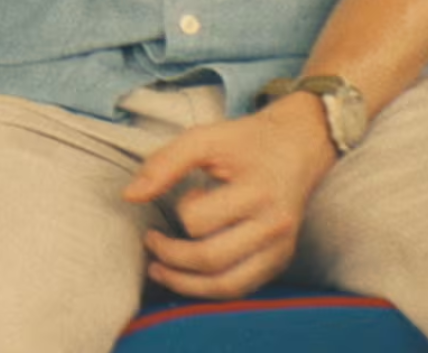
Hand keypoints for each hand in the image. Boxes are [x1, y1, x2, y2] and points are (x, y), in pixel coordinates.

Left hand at [120, 96, 337, 299]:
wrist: (299, 147)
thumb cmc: (247, 143)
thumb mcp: (204, 139)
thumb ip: (163, 164)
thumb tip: (129, 196)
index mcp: (257, 192)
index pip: (199, 220)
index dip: (180, 209)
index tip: (186, 194)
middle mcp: (274, 227)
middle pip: (211, 260)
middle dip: (170, 257)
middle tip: (151, 242)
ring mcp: (281, 249)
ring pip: (228, 286)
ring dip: (186, 284)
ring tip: (159, 270)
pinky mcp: (281, 261)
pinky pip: (242, 288)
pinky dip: (210, 288)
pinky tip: (188, 276)